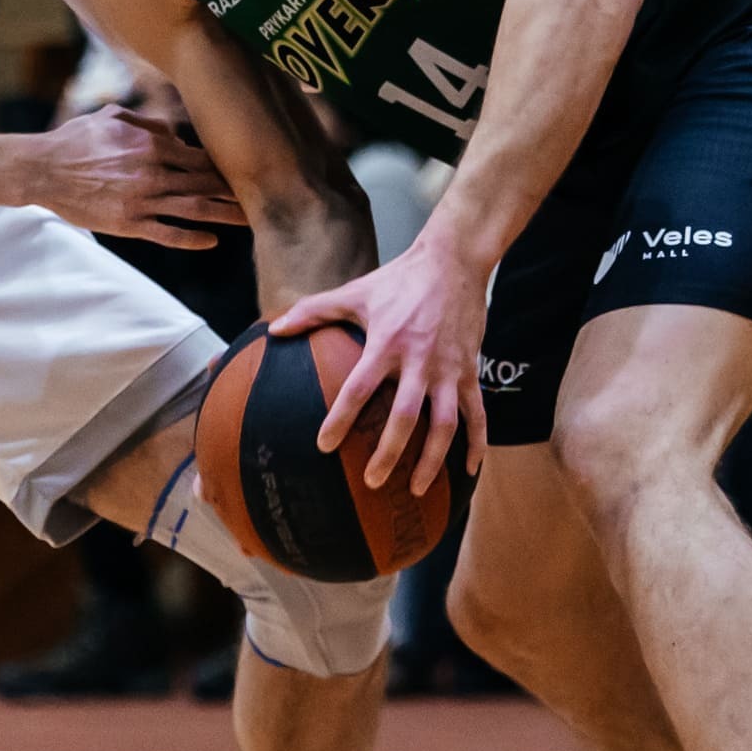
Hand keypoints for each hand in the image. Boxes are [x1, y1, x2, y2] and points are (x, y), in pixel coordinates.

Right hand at [14, 106, 242, 249]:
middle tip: (264, 198)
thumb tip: (176, 133)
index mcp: (152, 145)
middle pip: (205, 184)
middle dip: (235, 192)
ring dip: (224, 216)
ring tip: (249, 222)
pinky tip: (211, 242)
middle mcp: (153, 173)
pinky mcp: (128, 223)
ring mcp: (142, 201)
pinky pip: (166, 233)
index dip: (226, 166)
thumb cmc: (78, 139)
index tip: (247, 171)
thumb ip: (149, 123)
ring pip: (194, 210)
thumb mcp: (115, 117)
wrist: (43, 168)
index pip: (201, 158)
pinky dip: (191, 239)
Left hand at [271, 232, 491, 497]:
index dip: (340, 419)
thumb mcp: (354, 292)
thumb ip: (313, 311)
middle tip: (373, 482)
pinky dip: (477, 444)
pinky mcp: (471, 371)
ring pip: (445, 424)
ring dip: (433, 460)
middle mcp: (419, 361)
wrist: (454, 262)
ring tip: (417, 489)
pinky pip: (478, 415)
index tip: (323, 447)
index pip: (358, 389)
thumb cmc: (398, 279)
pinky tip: (469, 472)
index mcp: (386, 344)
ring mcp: (449, 370)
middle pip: (404, 417)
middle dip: (389, 453)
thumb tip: (274, 329)